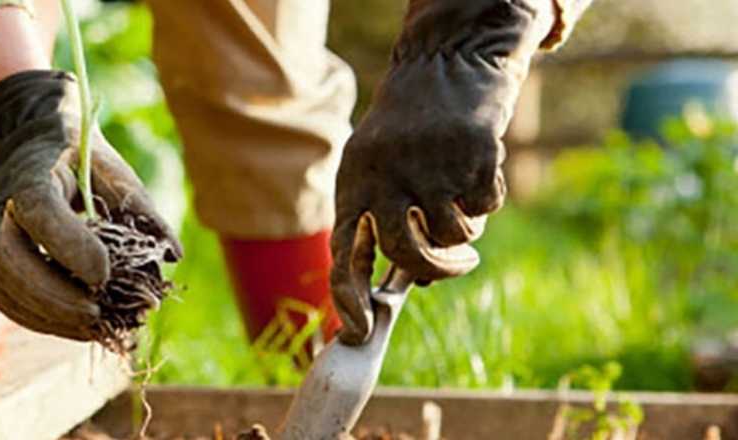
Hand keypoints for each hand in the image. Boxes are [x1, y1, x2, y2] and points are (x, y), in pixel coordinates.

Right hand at [0, 70, 181, 340]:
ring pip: (10, 291)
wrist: (24, 148)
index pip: (41, 212)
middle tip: (99, 314)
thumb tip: (172, 254)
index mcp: (30, 176)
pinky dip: (48, 321)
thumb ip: (139, 207)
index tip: (105, 274)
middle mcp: (0, 212)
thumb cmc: (75, 156)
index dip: (71, 247)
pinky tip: (82, 327)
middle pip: (14, 262)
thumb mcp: (110, 167)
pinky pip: (14, 304)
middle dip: (57, 296)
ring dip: (54, 317)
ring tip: (98, 327)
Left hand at [331, 0, 555, 344]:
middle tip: (459, 267)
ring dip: (466, 228)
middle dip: (438, 270)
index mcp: (354, 184)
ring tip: (459, 192)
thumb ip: (387, 224)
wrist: (442, 68)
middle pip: (408, 254)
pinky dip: (487, 198)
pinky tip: (475, 167)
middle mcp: (385, 177)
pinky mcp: (471, 156)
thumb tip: (412, 286)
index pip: (345, 253)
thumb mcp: (380, 173)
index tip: (358, 332)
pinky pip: (486, 208)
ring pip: (454, 236)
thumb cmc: (405, 134)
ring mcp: (428, 166)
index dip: (348, 298)